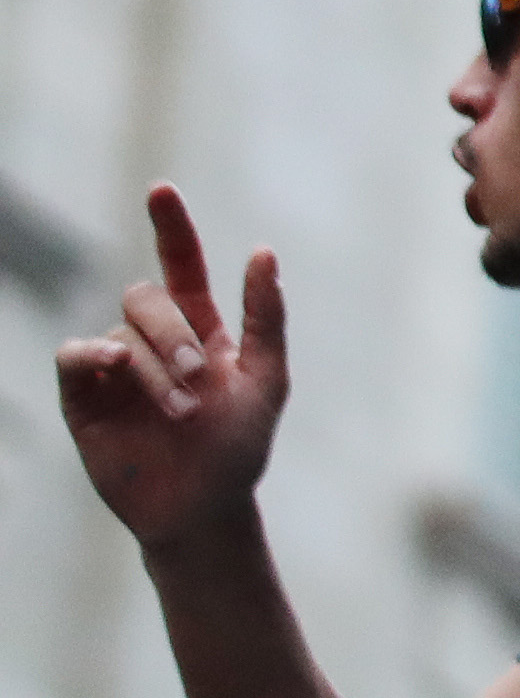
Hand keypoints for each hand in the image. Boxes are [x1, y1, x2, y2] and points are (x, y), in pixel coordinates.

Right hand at [55, 185, 289, 559]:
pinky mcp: (83, 397)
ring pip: (121, 333)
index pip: (180, 264)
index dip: (170, 226)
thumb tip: (262, 252)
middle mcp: (154, 341)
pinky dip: (94, 354)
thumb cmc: (239, 448)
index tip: (160, 189)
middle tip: (197, 382)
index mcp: (200, 330)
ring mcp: (116, 368)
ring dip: (153, 366)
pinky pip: (75, 354)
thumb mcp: (266, 381)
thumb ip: (266, 317)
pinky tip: (116, 368)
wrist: (202, 509)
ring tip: (180, 409)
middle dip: (173, 334)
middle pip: (147, 298)